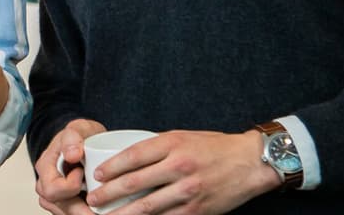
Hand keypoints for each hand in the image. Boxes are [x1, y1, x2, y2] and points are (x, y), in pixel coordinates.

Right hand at [34, 118, 105, 212]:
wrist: (87, 143)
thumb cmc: (81, 137)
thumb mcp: (79, 128)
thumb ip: (73, 137)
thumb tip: (72, 154)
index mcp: (45, 166)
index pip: (52, 189)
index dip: (70, 186)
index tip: (82, 173)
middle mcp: (46, 184)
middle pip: (59, 206)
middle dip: (82, 209)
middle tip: (100, 202)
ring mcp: (55, 196)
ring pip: (67, 214)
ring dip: (84, 212)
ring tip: (102, 206)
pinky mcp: (66, 204)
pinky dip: (87, 212)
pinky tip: (100, 209)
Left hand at [84, 130, 279, 214]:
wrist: (249, 163)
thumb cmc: (213, 147)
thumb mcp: (182, 137)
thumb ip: (157, 148)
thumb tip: (127, 160)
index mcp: (172, 144)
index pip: (133, 156)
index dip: (111, 168)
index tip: (97, 175)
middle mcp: (178, 167)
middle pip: (135, 183)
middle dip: (110, 194)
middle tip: (93, 199)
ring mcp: (188, 191)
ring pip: (148, 206)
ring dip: (124, 213)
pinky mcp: (197, 210)